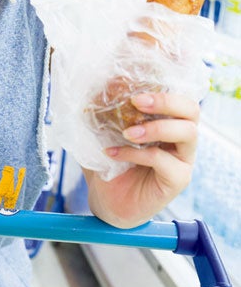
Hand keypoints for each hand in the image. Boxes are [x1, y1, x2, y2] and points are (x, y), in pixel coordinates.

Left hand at [87, 91, 198, 227]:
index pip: (179, 95)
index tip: (136, 86)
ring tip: (127, 133)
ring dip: (156, 127)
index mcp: (167, 120)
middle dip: (166, 101)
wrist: (106, 200)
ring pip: (188, 132)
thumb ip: (104, 109)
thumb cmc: (108, 161)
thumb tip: (96, 86)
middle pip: (191, 110)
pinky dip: (138, 154)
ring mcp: (183, 159)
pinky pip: (165, 161)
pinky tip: (114, 153)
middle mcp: (181, 138)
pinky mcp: (177, 180)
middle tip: (137, 101)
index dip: (165, 86)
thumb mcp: (103, 130)